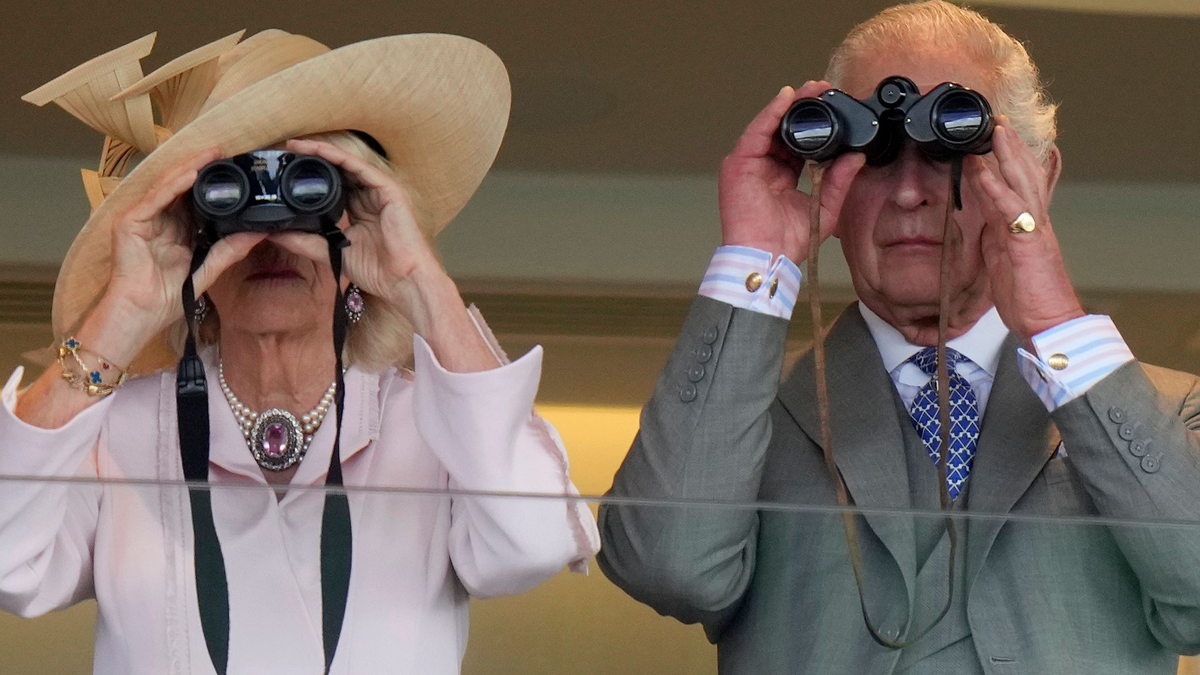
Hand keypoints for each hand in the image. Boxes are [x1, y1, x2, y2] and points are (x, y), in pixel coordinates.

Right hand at [100, 147, 266, 363]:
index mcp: (176, 230)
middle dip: (202, 168)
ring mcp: (143, 218)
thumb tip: (258, 233)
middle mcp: (159, 220)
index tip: (234, 169)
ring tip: (212, 153)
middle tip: (226, 151)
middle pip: (182, 188)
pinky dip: (174, 185)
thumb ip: (230, 249)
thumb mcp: (208, 267)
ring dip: (190, 168)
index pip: (195, 200)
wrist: (142, 313)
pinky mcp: (130, 222)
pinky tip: (191, 173)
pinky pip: (156, 198)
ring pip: (169, 186)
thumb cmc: (168, 296)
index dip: (213, 184)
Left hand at [279, 138, 448, 332]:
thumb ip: (305, 241)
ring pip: (347, 164)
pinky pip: (361, 167)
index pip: (332, 185)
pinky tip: (320, 151)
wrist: (402, 281)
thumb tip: (274, 234)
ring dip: (321, 152)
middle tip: (284, 151)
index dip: (310, 176)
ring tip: (296, 146)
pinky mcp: (389, 190)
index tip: (284, 170)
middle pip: (338, 171)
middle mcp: (369, 197)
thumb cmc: (377, 270)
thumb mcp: (331, 252)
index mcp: (359, 210)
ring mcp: (380, 192)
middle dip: (312, 159)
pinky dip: (339, 157)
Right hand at [719, 82, 865, 261]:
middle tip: (824, 89)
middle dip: (803, 108)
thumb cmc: (787, 242)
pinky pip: (756, 131)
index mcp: (780, 177)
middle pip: (783, 129)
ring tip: (810, 89)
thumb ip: (839, 181)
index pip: (797, 143)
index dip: (815, 125)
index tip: (833, 108)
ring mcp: (748, 164)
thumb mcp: (824, 207)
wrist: (767, 257)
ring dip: (790, 105)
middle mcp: (763, 167)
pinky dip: (771, 113)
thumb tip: (856, 156)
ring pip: (770, 125)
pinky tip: (787, 98)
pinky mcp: (738, 163)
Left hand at [964, 121, 1082, 343]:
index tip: (997, 139)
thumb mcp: (1004, 261)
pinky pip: (1010, 209)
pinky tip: (982, 170)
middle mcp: (1035, 222)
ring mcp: (1034, 230)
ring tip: (995, 132)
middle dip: (1012, 147)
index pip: (1019, 186)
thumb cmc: (1028, 298)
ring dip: (1007, 156)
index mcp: (1028, 227)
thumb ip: (995, 237)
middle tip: (998, 122)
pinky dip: (995, 187)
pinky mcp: (1028, 242)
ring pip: (1022, 183)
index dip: (1010, 162)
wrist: (1048, 324)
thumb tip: (983, 221)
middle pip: (1025, 176)